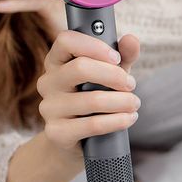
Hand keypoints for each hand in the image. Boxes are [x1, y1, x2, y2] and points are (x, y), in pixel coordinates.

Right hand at [34, 29, 141, 155]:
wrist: (79, 140)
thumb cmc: (95, 98)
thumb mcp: (111, 74)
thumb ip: (123, 56)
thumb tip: (131, 40)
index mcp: (56, 61)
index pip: (66, 40)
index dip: (94, 46)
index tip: (116, 58)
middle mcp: (47, 82)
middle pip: (80, 68)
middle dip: (114, 75)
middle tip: (131, 84)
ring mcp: (49, 108)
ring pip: (92, 99)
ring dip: (122, 101)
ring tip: (134, 104)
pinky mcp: (56, 132)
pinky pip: (92, 125)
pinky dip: (117, 121)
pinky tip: (128, 119)